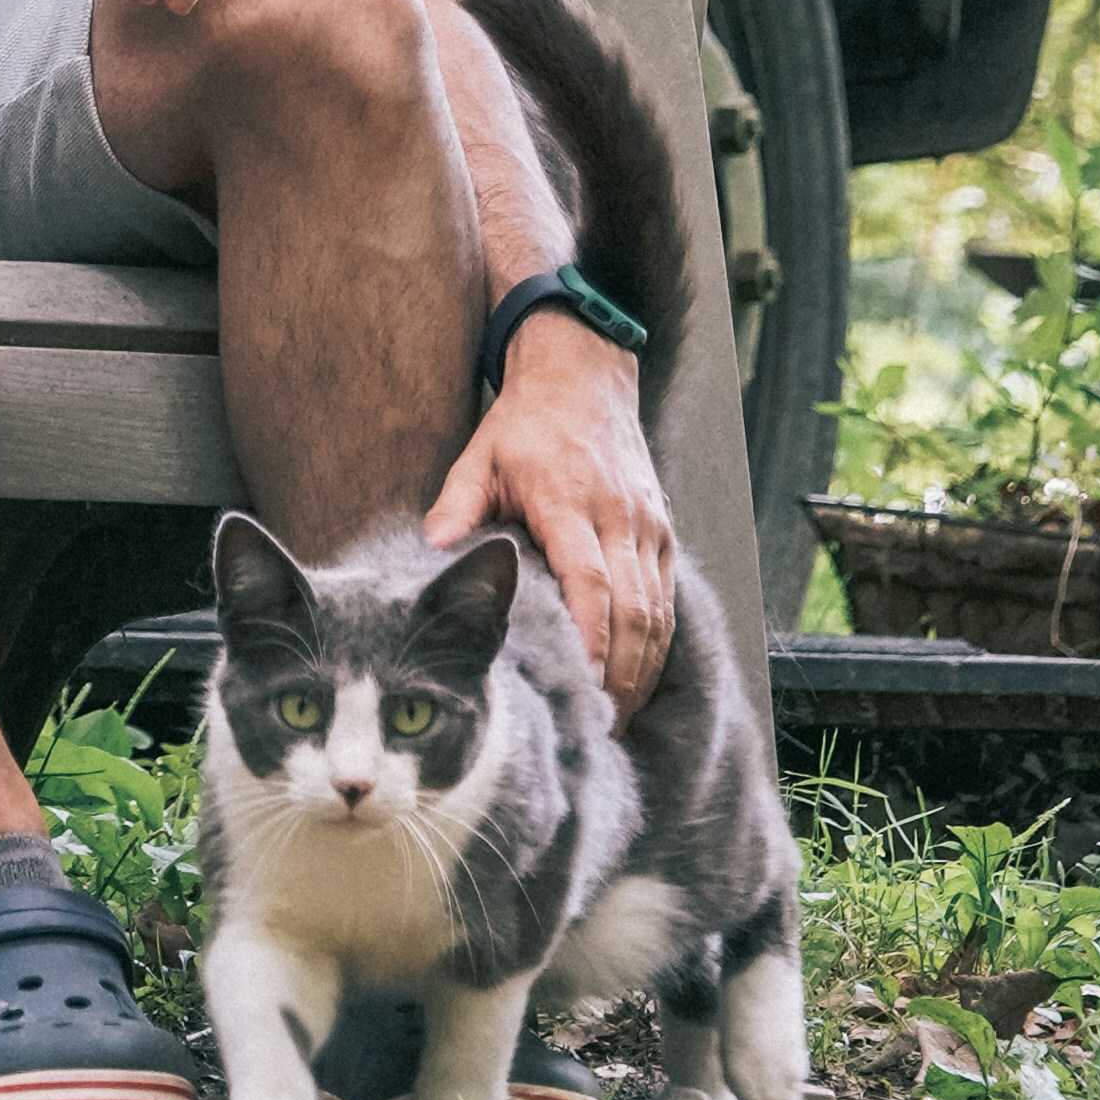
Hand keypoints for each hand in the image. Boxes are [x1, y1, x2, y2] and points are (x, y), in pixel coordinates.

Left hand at [422, 315, 675, 713]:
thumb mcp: (481, 454)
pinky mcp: (662, 529)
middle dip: (619, 676)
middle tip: (596, 726)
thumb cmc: (526, 422)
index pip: (589, 582)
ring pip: (657, 611)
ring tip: (616, 718)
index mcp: (570, 500)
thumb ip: (458, 505)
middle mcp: (618, 516)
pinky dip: (658, 644)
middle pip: (631, 611)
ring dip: (642, 670)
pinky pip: (667, 598)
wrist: (584, 373)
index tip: (581, 688)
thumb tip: (432, 550)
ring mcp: (647, 524)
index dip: (590, 641)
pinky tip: (638, 679)